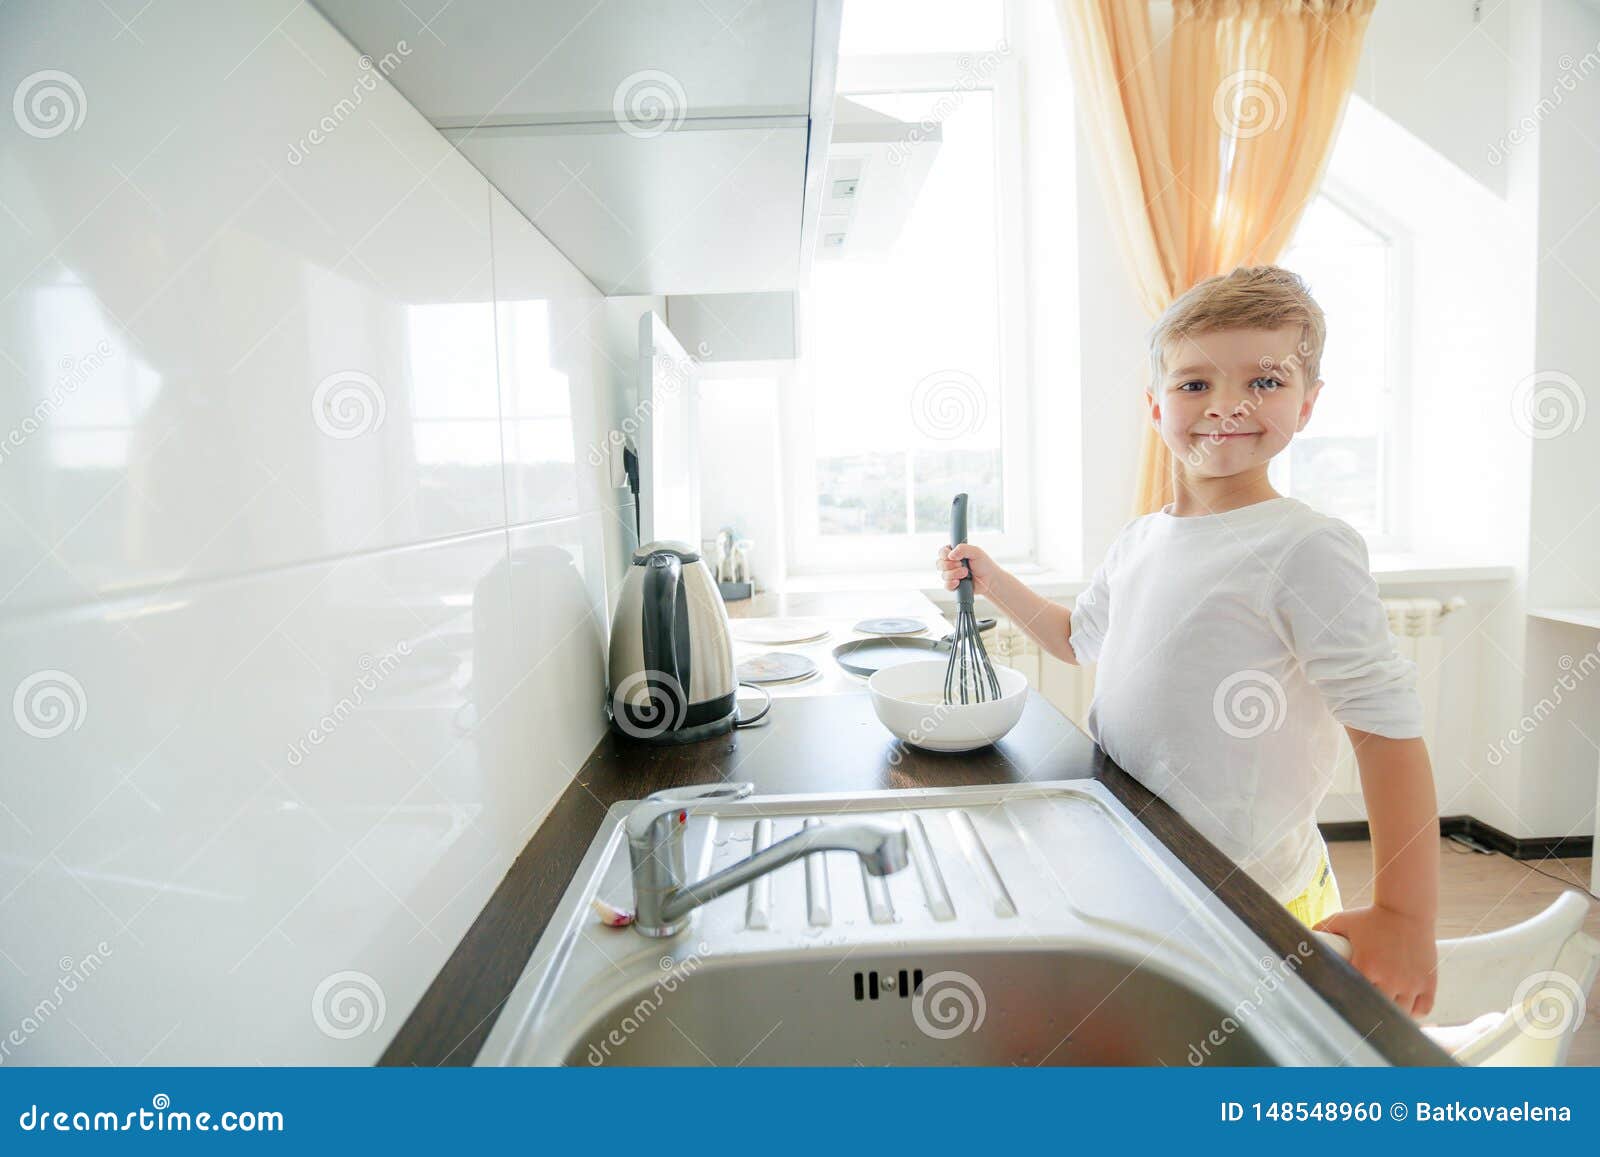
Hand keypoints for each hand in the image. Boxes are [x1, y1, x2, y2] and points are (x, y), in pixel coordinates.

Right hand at [935, 543, 998, 595]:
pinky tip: (959, 582)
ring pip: (943, 575)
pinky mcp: (953, 585)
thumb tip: (951, 555)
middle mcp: (951, 564)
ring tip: (966, 574)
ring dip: (954, 574)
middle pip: (939, 564)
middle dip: (951, 565)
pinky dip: (951, 584)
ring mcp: (951, 575)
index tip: (954, 557)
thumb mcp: (976, 551)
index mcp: (954, 553)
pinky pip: (946, 585)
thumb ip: (963, 549)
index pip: (942, 552)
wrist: (990, 579)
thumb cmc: (984, 564)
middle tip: (962, 565)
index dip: (945, 555)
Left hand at [1315, 904, 1436, 1017]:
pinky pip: (1423, 1009)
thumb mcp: (1343, 920)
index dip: (1351, 1003)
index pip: (1355, 997)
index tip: (1348, 1005)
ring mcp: (1411, 982)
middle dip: (1371, 1012)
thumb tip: (1303, 935)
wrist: (1406, 909)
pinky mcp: (1428, 982)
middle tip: (1367, 1012)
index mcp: (1366, 966)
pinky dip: (1415, 1012)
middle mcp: (1390, 978)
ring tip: (1386, 1012)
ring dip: (1393, 1014)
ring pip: (1401, 1014)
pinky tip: (1406, 1007)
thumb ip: (1323, 929)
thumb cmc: (1373, 916)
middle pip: (1378, 1010)